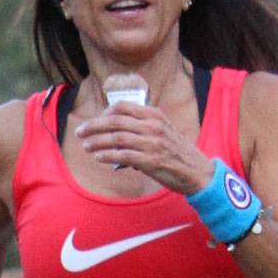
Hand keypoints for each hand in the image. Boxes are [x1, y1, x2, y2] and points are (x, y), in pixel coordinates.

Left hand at [69, 99, 211, 193]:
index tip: (95, 121)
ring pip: (116, 137)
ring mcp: (152, 142)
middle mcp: (153, 126)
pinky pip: (123, 155)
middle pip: (115, 121)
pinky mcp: (151, 160)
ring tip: (86, 146)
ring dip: (97, 141)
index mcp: (154, 115)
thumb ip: (140, 131)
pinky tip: (98, 157)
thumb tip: (113, 141)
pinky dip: (108, 155)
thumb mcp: (161, 132)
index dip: (104, 112)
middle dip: (94, 126)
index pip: (123, 106)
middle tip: (80, 132)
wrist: (197, 171)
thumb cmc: (176, 153)